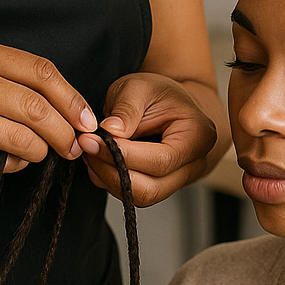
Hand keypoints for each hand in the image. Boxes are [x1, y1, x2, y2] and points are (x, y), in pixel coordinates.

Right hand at [0, 39, 98, 180]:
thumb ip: (21, 86)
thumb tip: (76, 115)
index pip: (40, 72)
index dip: (71, 98)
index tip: (87, 120)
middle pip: (35, 107)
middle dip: (62, 132)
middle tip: (73, 147)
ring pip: (20, 138)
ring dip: (40, 152)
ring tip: (40, 154)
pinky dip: (14, 165)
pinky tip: (9, 160)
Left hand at [80, 72, 218, 205]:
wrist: (172, 104)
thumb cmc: (160, 93)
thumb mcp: (141, 87)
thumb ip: (127, 108)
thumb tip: (109, 132)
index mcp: (198, 137)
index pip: (161, 161)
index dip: (123, 156)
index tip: (92, 141)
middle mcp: (194, 165)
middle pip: (150, 188)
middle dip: (111, 171)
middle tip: (86, 147)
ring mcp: (178, 181)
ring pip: (140, 197)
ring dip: (108, 178)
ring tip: (91, 151)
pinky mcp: (161, 187)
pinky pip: (134, 195)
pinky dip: (111, 180)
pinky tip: (100, 159)